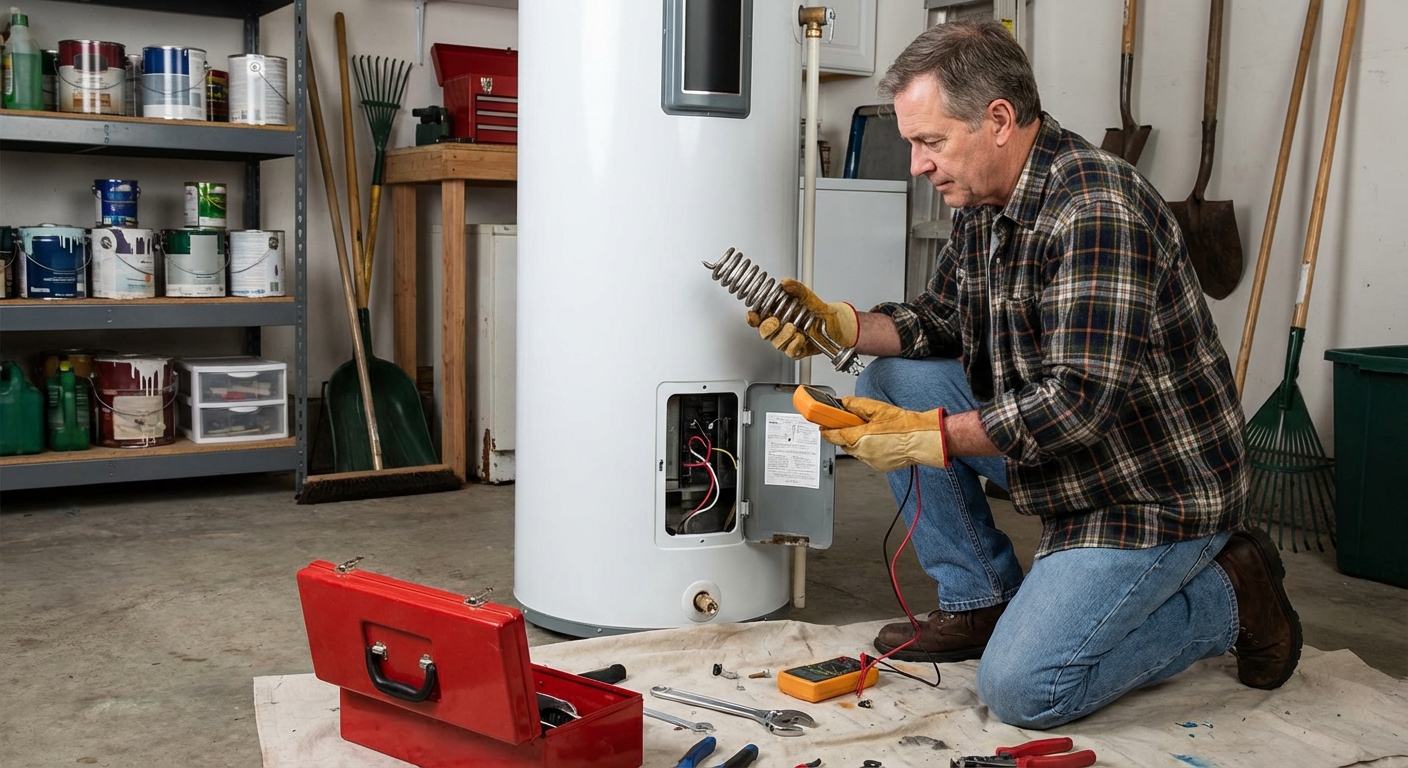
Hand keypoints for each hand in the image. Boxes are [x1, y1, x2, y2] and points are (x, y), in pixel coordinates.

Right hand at [745, 279, 858, 359]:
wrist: (839, 326)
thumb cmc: (822, 312)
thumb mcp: (810, 297)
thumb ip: (797, 289)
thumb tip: (786, 282)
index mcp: (779, 313)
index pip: (759, 316)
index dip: (753, 317)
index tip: (753, 314)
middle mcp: (782, 327)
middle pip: (764, 331)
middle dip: (767, 328)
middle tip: (775, 321)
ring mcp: (789, 339)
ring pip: (776, 342)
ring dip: (783, 336)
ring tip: (793, 328)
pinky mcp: (798, 350)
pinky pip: (790, 351)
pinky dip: (794, 345)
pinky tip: (801, 338)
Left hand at [820, 397, 948, 471]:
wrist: (922, 439)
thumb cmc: (905, 426)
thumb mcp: (878, 408)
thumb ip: (856, 405)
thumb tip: (843, 402)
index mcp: (859, 438)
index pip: (832, 435)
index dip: (825, 428)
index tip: (821, 423)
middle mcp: (862, 452)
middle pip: (843, 442)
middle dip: (845, 432)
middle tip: (850, 421)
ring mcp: (870, 461)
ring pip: (855, 449)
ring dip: (857, 440)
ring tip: (871, 429)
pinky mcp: (879, 466)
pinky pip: (867, 455)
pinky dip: (868, 447)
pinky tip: (880, 439)